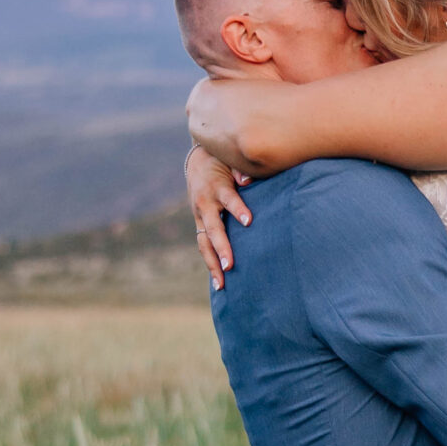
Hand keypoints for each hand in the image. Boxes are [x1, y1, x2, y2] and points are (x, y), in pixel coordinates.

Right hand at [186, 145, 251, 286]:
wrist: (198, 161)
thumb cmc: (223, 162)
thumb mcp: (231, 160)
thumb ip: (240, 170)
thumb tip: (248, 181)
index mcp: (216, 187)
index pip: (229, 199)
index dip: (238, 209)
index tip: (249, 221)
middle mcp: (205, 204)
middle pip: (213, 229)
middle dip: (221, 248)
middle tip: (229, 265)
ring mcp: (200, 216)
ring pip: (204, 243)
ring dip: (212, 264)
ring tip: (221, 284)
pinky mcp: (199, 223)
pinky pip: (203, 245)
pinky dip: (210, 262)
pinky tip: (219, 282)